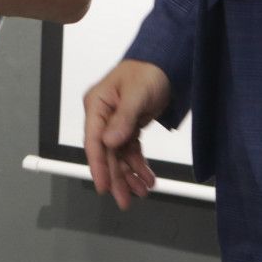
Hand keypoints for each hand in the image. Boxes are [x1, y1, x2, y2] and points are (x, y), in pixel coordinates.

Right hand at [82, 59, 171, 209]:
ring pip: (118, 156)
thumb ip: (124, 119)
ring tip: (141, 190)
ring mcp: (116, 122)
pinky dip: (138, 165)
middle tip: (124, 199)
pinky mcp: (128, 126)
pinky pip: (130, 151)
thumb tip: (110, 140)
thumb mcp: (137, 94)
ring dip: (129, 174)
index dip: (97, 165)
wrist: (166, 63)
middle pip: (106, 153)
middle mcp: (104, 115)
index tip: (103, 185)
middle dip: (116, 177)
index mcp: (97, 104)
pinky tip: (146, 177)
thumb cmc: (148, 70)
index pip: (94, 140)